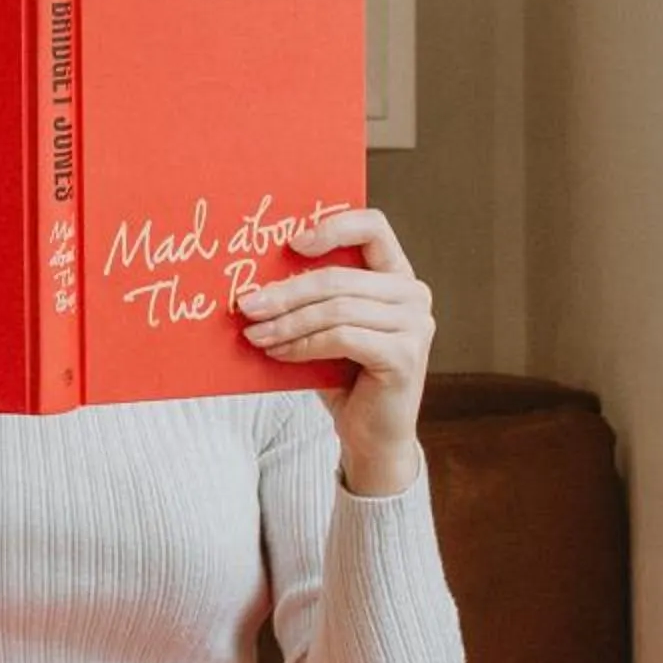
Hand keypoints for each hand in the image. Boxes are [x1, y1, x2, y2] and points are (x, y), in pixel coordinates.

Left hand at [237, 207, 432, 495]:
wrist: (371, 437)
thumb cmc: (344, 375)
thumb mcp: (327, 325)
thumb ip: (311, 296)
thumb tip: (255, 276)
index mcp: (397, 274)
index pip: (372, 226)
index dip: (332, 226)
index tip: (291, 243)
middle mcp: (414, 293)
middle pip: (339, 277)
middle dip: (286, 291)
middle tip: (246, 305)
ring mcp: (415, 325)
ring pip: (336, 309)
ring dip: (287, 322)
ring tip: (254, 334)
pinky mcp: (405, 355)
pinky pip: (342, 338)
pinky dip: (303, 344)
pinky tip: (278, 353)